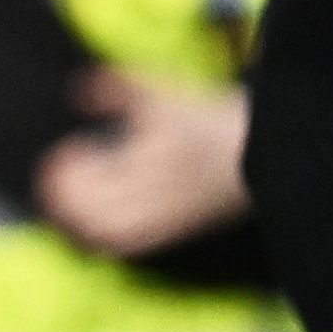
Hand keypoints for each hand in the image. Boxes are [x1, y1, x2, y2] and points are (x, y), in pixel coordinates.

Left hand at [36, 71, 251, 258]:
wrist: (267, 152)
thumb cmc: (212, 119)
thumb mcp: (167, 93)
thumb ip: (120, 87)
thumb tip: (77, 89)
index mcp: (153, 156)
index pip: (90, 177)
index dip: (66, 166)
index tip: (72, 147)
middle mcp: (158, 192)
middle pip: (91, 211)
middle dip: (66, 193)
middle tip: (65, 171)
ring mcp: (166, 216)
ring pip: (105, 232)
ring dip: (79, 217)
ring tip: (79, 196)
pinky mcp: (174, 230)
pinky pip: (126, 244)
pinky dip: (102, 235)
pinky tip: (102, 215)